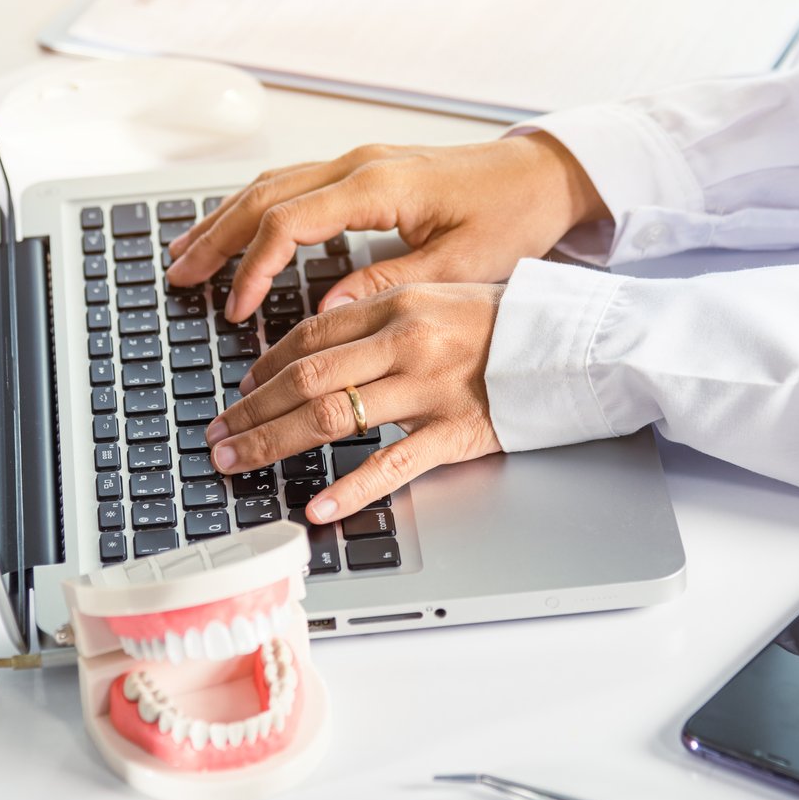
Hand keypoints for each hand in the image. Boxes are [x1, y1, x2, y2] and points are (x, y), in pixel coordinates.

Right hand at [166, 134, 606, 322]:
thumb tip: (326, 311)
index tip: (237, 310)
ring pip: (272, 184)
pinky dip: (256, 208)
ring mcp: (360, 162)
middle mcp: (360, 165)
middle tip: (179, 278)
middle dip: (216, 237)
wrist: (543, 176)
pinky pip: (295, 184)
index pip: (290, 222)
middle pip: (264, 196)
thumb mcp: (458, 263)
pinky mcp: (366, 170)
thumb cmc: (512, 216)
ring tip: (187, 255)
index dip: (255, 268)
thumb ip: (388, 283)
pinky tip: (238, 231)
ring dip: (226, 219)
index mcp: (380, 185)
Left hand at [203, 284, 502, 522]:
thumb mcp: (441, 293)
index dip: (263, 367)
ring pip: (331, 417)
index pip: (309, 335)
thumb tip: (321, 335)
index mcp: (399, 304)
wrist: (583, 342)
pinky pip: (393, 464)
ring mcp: (430, 388)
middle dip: (248, 412)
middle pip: (305, 378)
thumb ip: (383, 311)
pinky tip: (318, 506)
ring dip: (272, 444)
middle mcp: (407, 342)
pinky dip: (350, 487)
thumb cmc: (512, 320)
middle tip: (215, 437)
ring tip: (237, 463)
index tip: (238, 392)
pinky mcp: (458, 431)